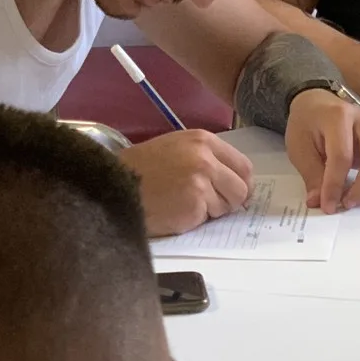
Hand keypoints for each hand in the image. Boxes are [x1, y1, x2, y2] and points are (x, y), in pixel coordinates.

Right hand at [122, 131, 253, 237]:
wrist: (116, 184)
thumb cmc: (144, 169)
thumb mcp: (178, 149)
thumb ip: (208, 159)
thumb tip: (239, 183)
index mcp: (203, 140)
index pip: (243, 166)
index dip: (241, 183)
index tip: (232, 192)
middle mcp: (205, 158)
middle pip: (242, 189)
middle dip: (230, 200)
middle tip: (208, 203)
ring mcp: (201, 181)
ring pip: (228, 206)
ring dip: (211, 211)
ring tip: (184, 202)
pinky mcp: (194, 204)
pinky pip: (209, 218)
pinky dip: (196, 219)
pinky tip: (177, 211)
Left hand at [285, 88, 359, 213]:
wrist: (317, 105)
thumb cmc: (307, 125)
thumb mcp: (299, 148)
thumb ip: (311, 175)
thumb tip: (319, 202)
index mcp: (338, 117)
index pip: (342, 156)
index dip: (335, 185)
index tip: (328, 206)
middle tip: (347, 204)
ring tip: (358, 199)